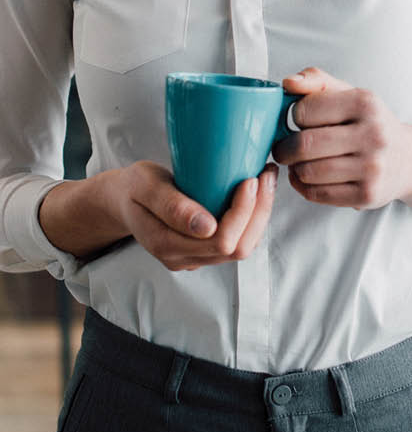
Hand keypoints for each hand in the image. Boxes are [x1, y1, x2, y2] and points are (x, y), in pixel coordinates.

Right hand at [106, 160, 277, 271]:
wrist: (123, 200)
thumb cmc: (134, 188)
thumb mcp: (146, 185)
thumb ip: (172, 205)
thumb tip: (207, 227)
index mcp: (167, 244)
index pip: (219, 241)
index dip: (241, 213)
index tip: (250, 179)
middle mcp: (184, 258)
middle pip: (236, 248)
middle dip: (258, 211)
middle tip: (266, 173)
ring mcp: (195, 257)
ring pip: (241, 247)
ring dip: (259, 214)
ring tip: (266, 178)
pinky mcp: (204, 250)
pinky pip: (237, 240)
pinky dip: (252, 217)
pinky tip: (256, 191)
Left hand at [272, 67, 411, 209]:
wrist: (408, 159)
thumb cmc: (369, 123)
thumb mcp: (350, 93)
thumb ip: (317, 81)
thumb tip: (288, 83)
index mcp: (365, 103)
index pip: (305, 110)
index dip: (293, 117)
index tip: (296, 121)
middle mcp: (372, 134)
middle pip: (304, 144)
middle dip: (284, 148)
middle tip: (283, 148)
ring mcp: (372, 167)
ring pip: (308, 172)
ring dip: (294, 168)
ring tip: (297, 162)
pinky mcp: (367, 195)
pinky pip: (318, 194)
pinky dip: (303, 186)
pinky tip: (308, 177)